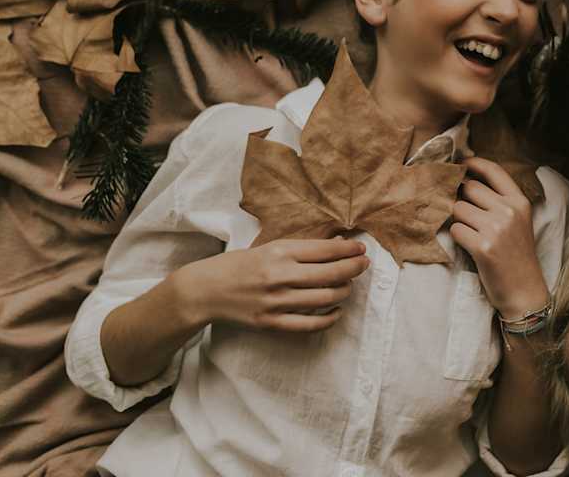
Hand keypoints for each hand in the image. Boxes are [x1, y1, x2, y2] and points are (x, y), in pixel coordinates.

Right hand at [176, 237, 368, 331]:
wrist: (204, 290)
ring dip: (344, 291)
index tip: (361, 248)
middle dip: (354, 268)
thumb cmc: (237, 265)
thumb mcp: (266, 247)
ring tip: (348, 285)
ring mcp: (276, 301)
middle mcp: (279, 275)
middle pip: (331, 273)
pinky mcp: (271, 322)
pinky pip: (310, 324)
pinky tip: (336, 311)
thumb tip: (336, 244)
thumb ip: (299, 249)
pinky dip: (329, 318)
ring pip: (325, 298)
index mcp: (278, 251)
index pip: (325, 250)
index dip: (349, 249)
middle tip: (364, 264)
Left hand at [450, 157, 548, 318]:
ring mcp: (497, 229)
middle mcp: (510, 211)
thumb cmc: (517, 257)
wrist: (524, 292)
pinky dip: (456, 238)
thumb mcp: (518, 222)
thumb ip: (499, 202)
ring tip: (469, 234)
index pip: (494, 171)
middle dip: (460, 198)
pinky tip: (468, 246)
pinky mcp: (483, 247)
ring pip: (458, 209)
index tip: (461, 163)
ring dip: (457, 220)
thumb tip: (466, 182)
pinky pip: (455, 230)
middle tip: (463, 213)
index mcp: (520, 202)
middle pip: (469, 188)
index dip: (473, 163)